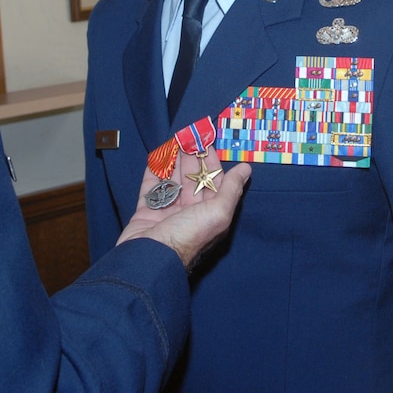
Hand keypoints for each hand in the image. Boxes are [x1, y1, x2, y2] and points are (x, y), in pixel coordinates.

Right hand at [117, 148, 249, 269]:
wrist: (150, 256)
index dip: (211, 161)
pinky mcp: (146, 211)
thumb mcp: (217, 213)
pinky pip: (151, 187)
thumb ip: (231, 190)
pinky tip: (156, 157)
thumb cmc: (187, 236)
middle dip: (191, 157)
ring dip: (173, 160)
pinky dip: (153, 171)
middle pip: (191, 179)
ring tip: (174, 141)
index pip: (213, 182)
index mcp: (209, 214)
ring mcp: (167, 212)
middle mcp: (190, 213)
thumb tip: (246, 169)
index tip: (207, 142)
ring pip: (172, 180)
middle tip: (189, 136)